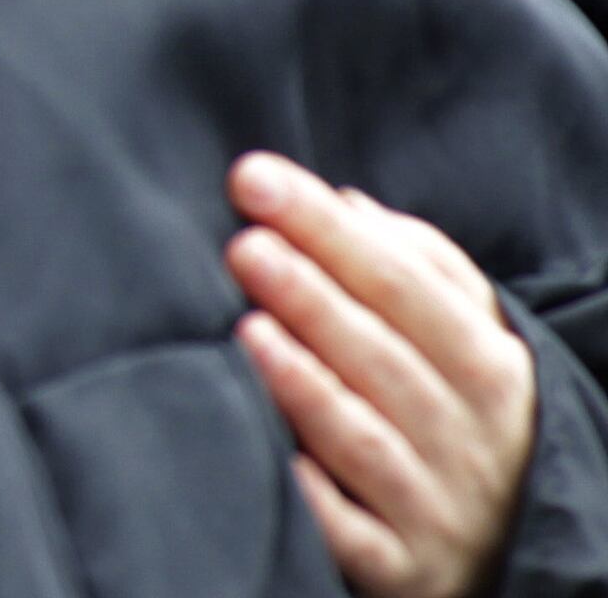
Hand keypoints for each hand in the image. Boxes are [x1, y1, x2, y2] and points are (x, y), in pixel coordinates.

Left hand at [229, 151, 534, 597]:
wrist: (486, 550)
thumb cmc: (451, 419)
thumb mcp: (458, 343)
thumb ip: (414, 267)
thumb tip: (347, 201)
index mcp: (491, 368)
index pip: (407, 284)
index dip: (330, 229)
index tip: (254, 179)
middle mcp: (473, 438)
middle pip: (389, 357)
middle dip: (315, 295)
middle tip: (246, 245)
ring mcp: (437, 506)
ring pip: (369, 440)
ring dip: (309, 383)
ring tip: (249, 328)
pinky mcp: (400, 567)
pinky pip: (351, 531)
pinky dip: (311, 495)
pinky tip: (268, 452)